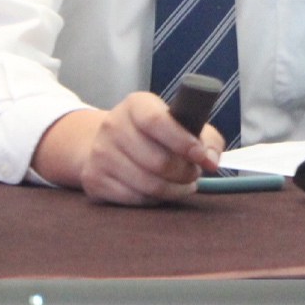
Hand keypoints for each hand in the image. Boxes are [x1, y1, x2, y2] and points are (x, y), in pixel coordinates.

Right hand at [33, 93, 223, 204]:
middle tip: (193, 174)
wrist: (103, 143)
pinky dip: (154, 200)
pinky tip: (159, 191)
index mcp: (135, 105)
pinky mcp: (94, 179)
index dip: (183, 142)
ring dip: (174, 190)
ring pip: (148, 185)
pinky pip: (135, 199)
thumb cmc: (151, 134)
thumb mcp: (178, 123)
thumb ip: (205, 136)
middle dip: (184, 173)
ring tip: (182, 184)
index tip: (202, 157)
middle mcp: (113, 126)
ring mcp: (100, 154)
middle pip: (157, 161)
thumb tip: (210, 160)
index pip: (157, 121)